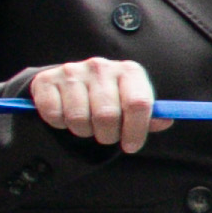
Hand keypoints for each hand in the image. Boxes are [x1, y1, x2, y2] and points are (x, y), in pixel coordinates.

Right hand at [21, 58, 159, 152]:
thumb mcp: (131, 102)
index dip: (135, 130)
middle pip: (107, 115)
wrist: (70, 83)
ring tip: (86, 124)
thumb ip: (148, 114)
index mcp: (129, 71)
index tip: (130, 146)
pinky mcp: (47, 80)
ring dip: (82, 131)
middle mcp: (101, 66)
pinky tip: (65, 115)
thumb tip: (165, 120)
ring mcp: (72, 71)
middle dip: (107, 135)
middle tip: (105, 135)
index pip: (138, 104)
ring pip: (79, 118)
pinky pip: (54, 115)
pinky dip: (59, 124)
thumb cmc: (109, 97)